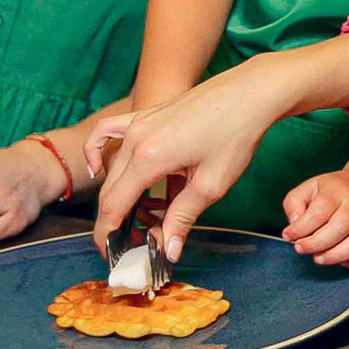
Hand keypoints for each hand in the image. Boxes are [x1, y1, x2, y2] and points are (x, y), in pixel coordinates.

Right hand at [86, 59, 301, 260]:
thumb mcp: (211, 185)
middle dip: (116, 221)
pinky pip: (108, 134)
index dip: (108, 234)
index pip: (113, 205)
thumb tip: (169, 250)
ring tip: (140, 219)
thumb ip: (182, 218)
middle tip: (134, 244)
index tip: (111, 255)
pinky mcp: (145, 115)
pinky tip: (99, 169)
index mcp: (148, 157)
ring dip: (119, 196)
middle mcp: (135, 138)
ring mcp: (137, 123)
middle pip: (110, 189)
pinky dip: (98, 153)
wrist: (249, 93)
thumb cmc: (236, 134)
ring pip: (113, 168)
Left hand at [281, 169, 348, 269]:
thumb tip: (294, 224)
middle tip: (301, 248)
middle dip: (317, 243)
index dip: (300, 228)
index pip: (319, 211)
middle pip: (340, 227)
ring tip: (319, 258)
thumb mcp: (308, 188)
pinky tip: (342, 261)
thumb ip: (294, 204)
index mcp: (335, 193)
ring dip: (337, 255)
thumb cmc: (332, 192)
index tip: (288, 235)